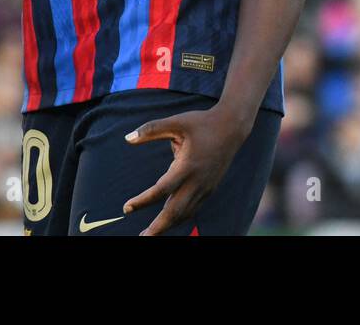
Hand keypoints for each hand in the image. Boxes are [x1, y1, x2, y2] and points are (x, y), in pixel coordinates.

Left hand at [122, 107, 248, 235]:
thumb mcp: (176, 122)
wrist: (232, 128)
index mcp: (188, 165)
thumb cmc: (201, 123)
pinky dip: (180, 218)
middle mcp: (198, 181)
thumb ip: (151, 130)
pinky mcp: (210, 189)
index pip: (162, 190)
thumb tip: (127, 138)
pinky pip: (193, 209)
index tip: (127, 208)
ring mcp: (205, 187)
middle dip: (158, 227)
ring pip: (185, 213)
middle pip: (175, 211)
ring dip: (168, 225)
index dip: (143, 201)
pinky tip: (168, 222)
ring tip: (150, 233)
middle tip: (142, 238)